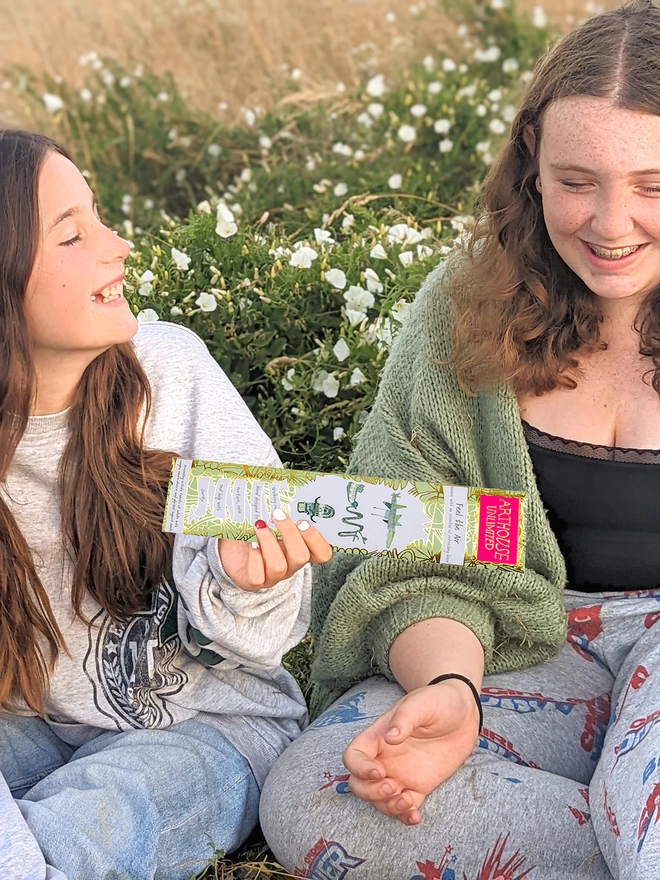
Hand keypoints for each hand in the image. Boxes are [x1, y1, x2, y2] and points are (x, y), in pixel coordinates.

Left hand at [218, 509, 332, 591]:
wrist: (229, 546)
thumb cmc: (254, 529)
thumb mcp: (270, 519)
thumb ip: (280, 508)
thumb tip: (280, 482)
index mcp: (300, 550)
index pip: (322, 554)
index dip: (316, 539)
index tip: (303, 520)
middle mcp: (290, 566)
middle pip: (300, 557)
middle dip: (289, 533)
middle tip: (277, 514)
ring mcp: (272, 576)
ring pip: (279, 566)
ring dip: (269, 542)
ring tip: (258, 524)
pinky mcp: (252, 582)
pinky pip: (258, 577)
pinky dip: (255, 558)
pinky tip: (251, 543)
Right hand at [342, 680, 480, 824]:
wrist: (464, 712)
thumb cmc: (438, 701)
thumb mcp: (421, 703)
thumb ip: (405, 718)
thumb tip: (391, 737)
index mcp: (378, 737)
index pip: (353, 756)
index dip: (359, 768)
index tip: (379, 771)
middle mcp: (385, 758)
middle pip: (359, 784)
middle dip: (370, 793)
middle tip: (392, 787)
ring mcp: (401, 774)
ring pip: (379, 800)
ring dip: (388, 807)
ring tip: (408, 802)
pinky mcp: (419, 786)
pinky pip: (405, 807)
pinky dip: (406, 817)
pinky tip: (416, 816)